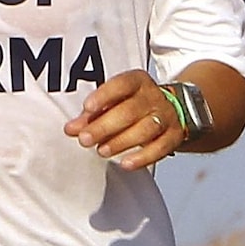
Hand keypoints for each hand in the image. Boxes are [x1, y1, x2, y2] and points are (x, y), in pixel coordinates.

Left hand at [64, 70, 184, 170]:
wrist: (172, 111)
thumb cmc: (134, 105)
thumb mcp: (114, 103)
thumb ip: (91, 115)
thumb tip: (71, 129)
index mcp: (137, 82)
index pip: (121, 84)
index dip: (104, 96)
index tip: (87, 109)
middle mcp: (153, 97)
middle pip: (130, 111)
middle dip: (105, 126)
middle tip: (85, 139)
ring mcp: (166, 116)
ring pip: (146, 129)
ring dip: (121, 141)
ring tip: (102, 151)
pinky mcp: (174, 136)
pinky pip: (160, 147)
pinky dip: (143, 157)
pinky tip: (126, 163)